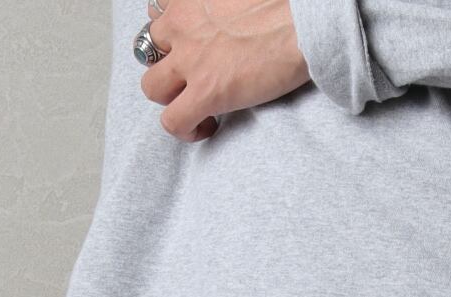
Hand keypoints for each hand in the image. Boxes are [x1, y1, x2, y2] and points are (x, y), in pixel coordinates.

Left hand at [140, 0, 311, 141]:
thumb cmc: (282, 6)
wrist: (302, 23)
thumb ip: (218, 7)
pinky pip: (174, 121)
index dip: (170, 39)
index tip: (187, 50)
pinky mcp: (207, 92)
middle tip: (191, 81)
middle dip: (167, 69)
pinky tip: (207, 126)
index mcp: (188, 0)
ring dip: (171, 100)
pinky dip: (185, 129)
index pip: (157, 16)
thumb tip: (228, 23)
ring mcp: (191, 60)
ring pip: (153, 88)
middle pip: (148, 54)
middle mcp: (181, 25)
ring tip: (196, 106)